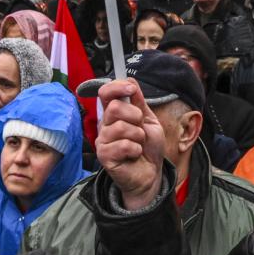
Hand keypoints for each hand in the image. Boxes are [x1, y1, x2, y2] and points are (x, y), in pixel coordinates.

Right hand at [95, 79, 165, 209]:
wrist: (150, 173)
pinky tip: (134, 154)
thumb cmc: (148, 148)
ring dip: (138, 136)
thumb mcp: (149, 120)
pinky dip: (135, 149)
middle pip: (114, 107)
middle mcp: (105, 125)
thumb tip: (130, 81)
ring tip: (139, 144)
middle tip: (140, 129)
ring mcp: (102, 140)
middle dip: (135, 116)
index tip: (131, 90)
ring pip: (120, 126)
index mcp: (114, 114)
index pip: (105, 93)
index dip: (116, 87)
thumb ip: (139, 102)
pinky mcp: (104, 155)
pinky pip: (122, 145)